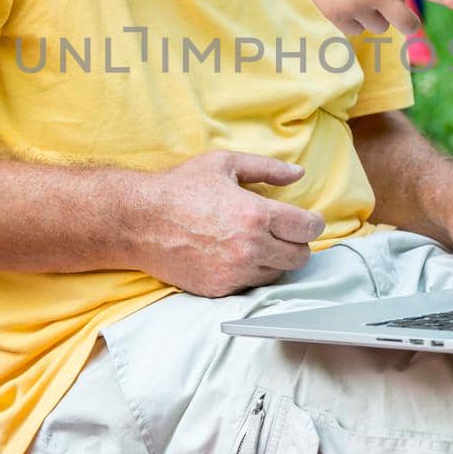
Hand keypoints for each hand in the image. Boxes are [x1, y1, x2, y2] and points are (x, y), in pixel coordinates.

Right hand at [139, 151, 325, 297]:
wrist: (139, 221)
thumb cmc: (180, 188)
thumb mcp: (225, 164)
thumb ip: (267, 168)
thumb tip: (298, 172)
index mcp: (255, 214)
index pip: (307, 229)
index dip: (313, 223)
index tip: (308, 221)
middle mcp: (249, 248)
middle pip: (299, 257)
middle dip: (296, 243)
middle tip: (283, 233)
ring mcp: (234, 272)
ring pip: (277, 274)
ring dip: (274, 260)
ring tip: (256, 243)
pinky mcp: (219, 289)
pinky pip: (251, 286)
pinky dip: (250, 272)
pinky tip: (235, 255)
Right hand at [302, 0, 452, 35]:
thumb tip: (403, 13)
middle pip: (406, 23)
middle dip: (408, 23)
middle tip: (405, 18)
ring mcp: (356, 5)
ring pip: (380, 26)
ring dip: (375, 15)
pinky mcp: (338, 15)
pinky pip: (357, 30)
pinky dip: (354, 19)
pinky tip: (344, 0)